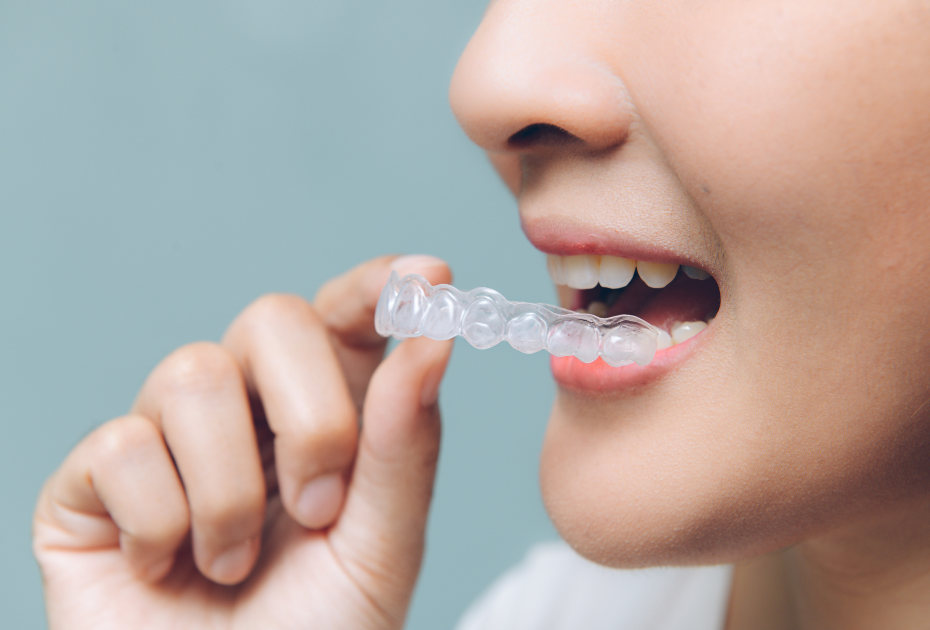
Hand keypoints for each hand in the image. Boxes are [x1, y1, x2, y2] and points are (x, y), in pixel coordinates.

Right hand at [33, 255, 453, 629]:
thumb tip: (433, 336)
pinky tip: (166, 566)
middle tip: (320, 510)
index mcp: (329, 410)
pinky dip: (160, 524)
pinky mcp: (94, 479)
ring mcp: (169, 435)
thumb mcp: (382, 547)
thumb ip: (405, 444)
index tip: (428, 276)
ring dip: (231, 492)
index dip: (380, 286)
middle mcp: (249, 406)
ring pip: (192, 375)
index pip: (349, 314)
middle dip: (311, 418)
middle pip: (272, 319)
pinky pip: (121, 447)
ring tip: (237, 564)